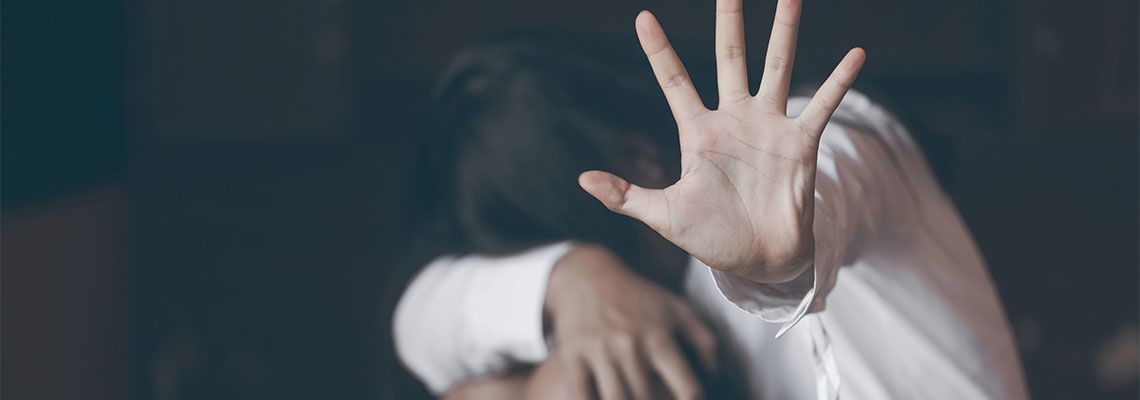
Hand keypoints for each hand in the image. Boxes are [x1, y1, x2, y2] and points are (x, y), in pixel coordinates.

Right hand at [544, 245, 715, 399]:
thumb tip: (716, 378)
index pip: (688, 389)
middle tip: (656, 399)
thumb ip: (704, 343)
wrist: (588, 277)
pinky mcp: (571, 356)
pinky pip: (580, 395)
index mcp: (660, 337)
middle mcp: (631, 345)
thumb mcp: (678, 310)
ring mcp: (599, 351)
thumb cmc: (639, 298)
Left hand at [579, 0, 864, 282]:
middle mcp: (734, 120)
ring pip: (777, 67)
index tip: (643, 17)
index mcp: (699, 133)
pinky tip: (856, 53)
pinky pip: (823, 105)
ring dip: (784, 32)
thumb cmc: (712, 238)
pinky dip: (840, 81)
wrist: (760, 263)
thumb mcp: (664, 216)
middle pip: (729, 59)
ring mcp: (769, 127)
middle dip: (728, 23)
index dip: (660, 51)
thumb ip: (626, 196)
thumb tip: (582, 179)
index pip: (675, 82)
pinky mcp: (800, 144)